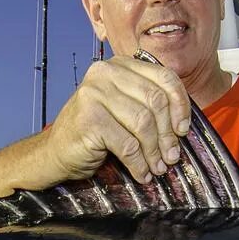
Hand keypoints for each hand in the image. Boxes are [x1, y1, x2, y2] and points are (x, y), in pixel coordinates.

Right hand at [39, 57, 191, 183]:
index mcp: (119, 65)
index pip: (164, 76)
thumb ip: (148, 103)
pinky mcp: (89, 119)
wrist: (55, 152)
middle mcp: (105, 73)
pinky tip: (142, 174)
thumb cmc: (94, 132)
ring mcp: (94, 94)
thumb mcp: (124, 108)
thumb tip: (183, 123)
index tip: (183, 129)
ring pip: (143, 123)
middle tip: (172, 156)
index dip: (180, 104)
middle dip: (168, 134)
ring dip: (154, 151)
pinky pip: (127, 145)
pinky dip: (139, 164)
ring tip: (158, 167)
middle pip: (155, 100)